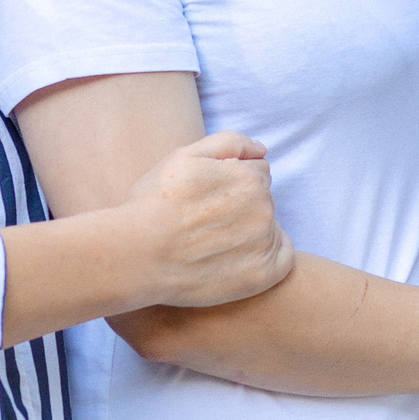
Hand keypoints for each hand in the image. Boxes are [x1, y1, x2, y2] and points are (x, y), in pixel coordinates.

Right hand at [122, 131, 293, 308]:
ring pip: (268, 228)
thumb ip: (229, 143)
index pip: (256, 172)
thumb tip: (262, 149)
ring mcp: (263, 245)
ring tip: (212, 241)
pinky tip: (239, 257)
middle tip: (205, 221)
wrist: (135, 256)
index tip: (207, 197)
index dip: (230, 182)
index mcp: (250, 179)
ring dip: (251, 230)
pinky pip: (282, 259)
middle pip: (263, 200)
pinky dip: (268, 256)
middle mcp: (264, 210)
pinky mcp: (260, 277)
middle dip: (241, 205)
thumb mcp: (185, 156)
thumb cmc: (154, 204)